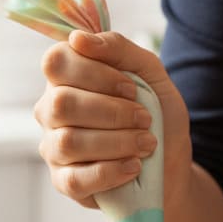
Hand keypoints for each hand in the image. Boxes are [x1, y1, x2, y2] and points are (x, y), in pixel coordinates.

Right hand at [34, 30, 191, 207]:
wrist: (171, 162)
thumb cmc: (156, 114)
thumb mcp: (149, 72)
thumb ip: (118, 48)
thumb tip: (78, 38)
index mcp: (66, 78)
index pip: (56, 62)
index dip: (96, 73)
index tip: (131, 88)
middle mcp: (51, 110)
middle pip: (61, 103)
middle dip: (112, 111)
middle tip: (145, 119)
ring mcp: (54, 148)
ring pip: (69, 141)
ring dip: (117, 141)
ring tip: (147, 143)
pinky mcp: (63, 182)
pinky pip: (75, 178)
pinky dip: (111, 171)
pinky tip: (134, 166)